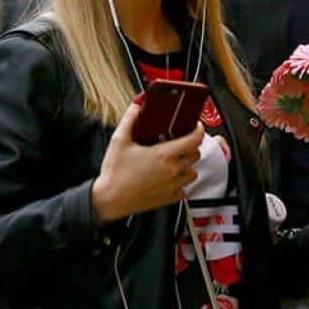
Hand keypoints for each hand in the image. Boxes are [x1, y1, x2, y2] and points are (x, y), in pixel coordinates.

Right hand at [90, 102, 203, 223]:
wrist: (110, 200)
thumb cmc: (115, 174)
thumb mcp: (119, 140)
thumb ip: (130, 119)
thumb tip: (136, 107)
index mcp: (165, 155)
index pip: (194, 139)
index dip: (198, 130)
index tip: (195, 127)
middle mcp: (173, 171)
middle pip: (196, 154)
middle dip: (191, 146)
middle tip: (180, 142)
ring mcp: (173, 186)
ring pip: (192, 172)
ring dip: (187, 165)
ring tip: (174, 160)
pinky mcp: (169, 198)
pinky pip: (185, 189)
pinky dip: (181, 182)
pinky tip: (169, 177)